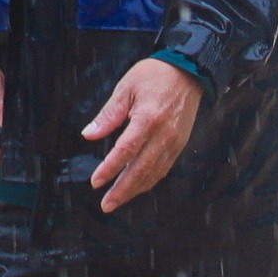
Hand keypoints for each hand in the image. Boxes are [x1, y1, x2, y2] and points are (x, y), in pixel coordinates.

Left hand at [83, 58, 202, 212]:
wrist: (189, 72)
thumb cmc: (153, 76)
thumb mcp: (126, 88)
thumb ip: (108, 115)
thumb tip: (89, 135)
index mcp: (148, 118)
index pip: (126, 151)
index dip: (110, 169)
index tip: (96, 182)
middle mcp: (164, 135)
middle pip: (141, 169)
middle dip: (122, 190)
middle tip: (106, 204)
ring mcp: (174, 142)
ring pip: (153, 173)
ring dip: (134, 190)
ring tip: (117, 200)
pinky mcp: (180, 144)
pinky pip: (163, 168)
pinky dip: (149, 181)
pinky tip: (136, 188)